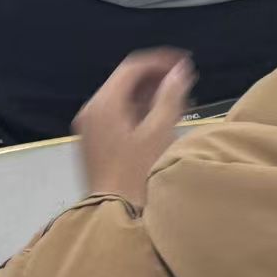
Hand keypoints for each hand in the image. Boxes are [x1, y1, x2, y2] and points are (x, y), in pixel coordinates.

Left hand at [74, 49, 194, 207]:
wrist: (113, 215)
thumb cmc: (138, 172)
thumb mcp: (159, 131)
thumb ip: (171, 96)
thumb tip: (181, 71)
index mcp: (104, 104)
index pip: (133, 67)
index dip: (161, 61)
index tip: (185, 64)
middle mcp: (92, 111)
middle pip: (126, 81)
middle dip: (157, 78)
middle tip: (185, 81)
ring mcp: (90, 127)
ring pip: (123, 99)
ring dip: (150, 95)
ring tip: (180, 100)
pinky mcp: (95, 142)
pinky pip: (118, 115)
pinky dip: (140, 111)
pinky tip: (161, 119)